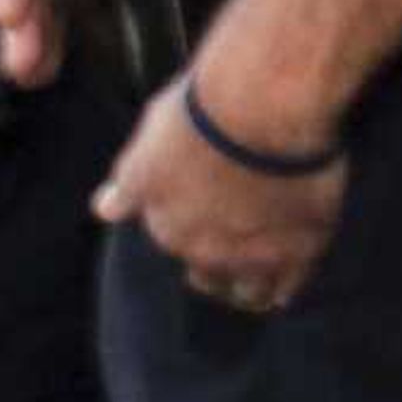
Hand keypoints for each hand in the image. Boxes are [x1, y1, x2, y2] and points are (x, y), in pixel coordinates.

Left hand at [93, 75, 347, 314]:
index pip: (172, 243)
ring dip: (248, 283)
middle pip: (207, 275)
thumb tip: (104, 209)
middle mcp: (204, 253)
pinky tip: (285, 277)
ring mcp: (251, 258)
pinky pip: (287, 287)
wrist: (262, 110)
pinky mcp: (298, 254)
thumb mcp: (147, 146)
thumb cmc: (200, 115)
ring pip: (247, 292)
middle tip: (232, 239)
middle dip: (215, 262)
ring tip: (258, 269)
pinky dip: (284, 284)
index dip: (188, 228)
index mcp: (165, 227)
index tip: (201, 213)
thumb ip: (129, 185)